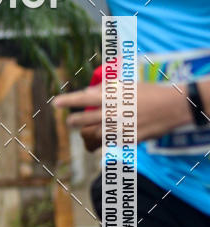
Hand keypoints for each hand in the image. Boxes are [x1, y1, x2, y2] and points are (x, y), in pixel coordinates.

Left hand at [53, 82, 191, 148]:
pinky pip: (110, 141)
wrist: (172, 107)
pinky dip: (106, 138)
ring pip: (95, 133)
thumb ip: (106, 90)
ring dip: (90, 131)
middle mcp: (111, 113)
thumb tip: (90, 92)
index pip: (81, 99)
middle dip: (74, 121)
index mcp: (110, 97)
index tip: (55, 103)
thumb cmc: (149, 92)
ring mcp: (118, 128)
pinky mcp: (127, 139)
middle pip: (83, 120)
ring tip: (88, 128)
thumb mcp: (127, 85)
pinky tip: (108, 134)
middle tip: (70, 121)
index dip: (66, 101)